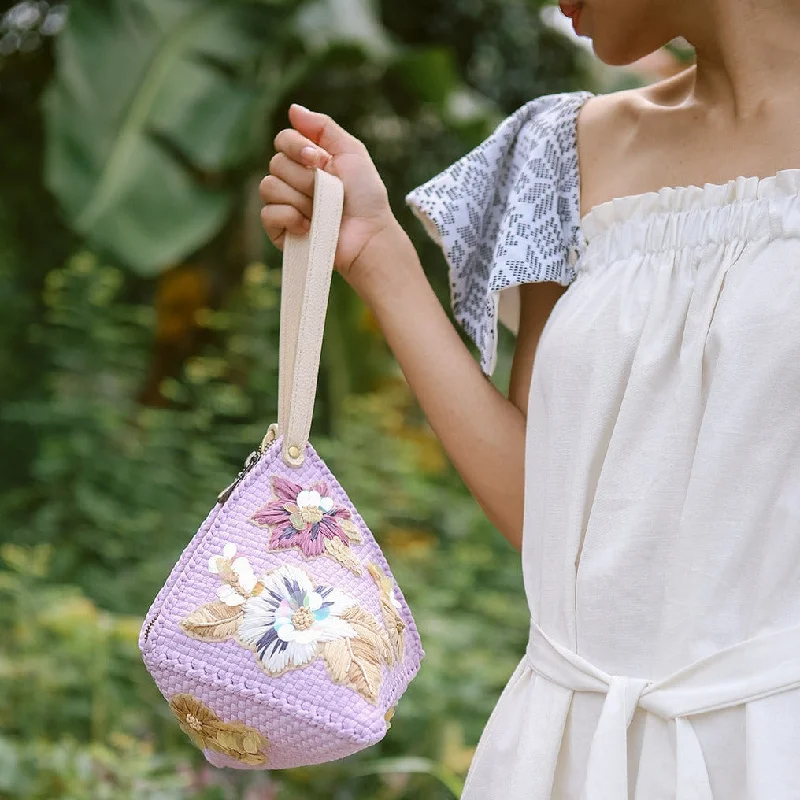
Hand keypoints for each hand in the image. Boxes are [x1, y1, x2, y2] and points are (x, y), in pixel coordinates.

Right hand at [260, 104, 398, 283]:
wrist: (368, 234)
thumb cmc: (365, 197)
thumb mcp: (351, 152)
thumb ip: (323, 127)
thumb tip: (292, 108)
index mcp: (306, 161)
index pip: (282, 140)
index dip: (297, 147)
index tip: (320, 160)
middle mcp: (292, 181)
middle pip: (275, 163)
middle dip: (305, 177)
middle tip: (327, 191)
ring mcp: (284, 206)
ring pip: (269, 187)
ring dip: (300, 198)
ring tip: (320, 211)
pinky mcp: (280, 231)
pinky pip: (268, 214)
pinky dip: (291, 218)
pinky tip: (309, 227)